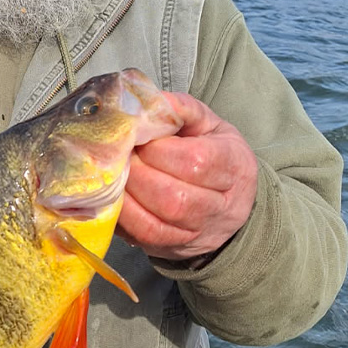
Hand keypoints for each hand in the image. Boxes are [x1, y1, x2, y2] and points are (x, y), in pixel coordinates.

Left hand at [117, 93, 257, 261]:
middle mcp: (222, 206)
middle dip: (138, 173)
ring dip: (126, 195)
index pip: (195, 161)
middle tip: (119, 155)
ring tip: (114, 174)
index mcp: (234, 166)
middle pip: (174, 197)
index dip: (159, 149)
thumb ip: (182, 109)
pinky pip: (143, 237)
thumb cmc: (213, 154)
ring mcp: (197, 233)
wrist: (228, 205)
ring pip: (156, 222)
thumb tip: (147, 99)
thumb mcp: (208, 125)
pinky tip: (113, 195)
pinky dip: (122, 215)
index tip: (138, 136)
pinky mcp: (172, 247)